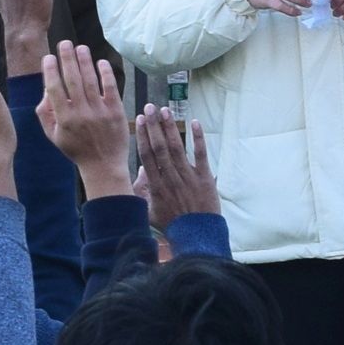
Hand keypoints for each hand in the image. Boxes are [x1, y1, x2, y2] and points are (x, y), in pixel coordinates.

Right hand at [38, 42, 133, 195]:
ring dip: (85, 61)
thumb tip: (46, 89)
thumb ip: (45, 113)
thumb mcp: (54, 136)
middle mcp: (81, 113)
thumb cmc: (76, 149)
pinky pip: (110, 87)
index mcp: (64, 119)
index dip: (50, 71)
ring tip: (81, 48)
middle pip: (72, 80)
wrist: (103, 165)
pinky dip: (105, 73)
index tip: (48, 57)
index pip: (54, 89)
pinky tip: (100, 62)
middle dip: (67, 58)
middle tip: (64, 43)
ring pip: (90, 80)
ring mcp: (99, 111)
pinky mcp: (116, 111)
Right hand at [139, 105, 219, 229]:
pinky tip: (194, 122)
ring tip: (165, 111)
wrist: (197, 236)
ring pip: (177, 148)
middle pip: (160, 147)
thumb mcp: (150, 213)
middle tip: (150, 108)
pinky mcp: (204, 178)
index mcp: (156, 186)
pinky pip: (201, 155)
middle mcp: (170, 178)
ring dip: (171, 128)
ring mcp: (188, 177)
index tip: (139, 120)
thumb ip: (142, 193)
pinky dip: (198, 138)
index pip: (147, 156)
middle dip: (154, 126)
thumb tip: (141, 171)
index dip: (143, 136)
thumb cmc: (173, 225)